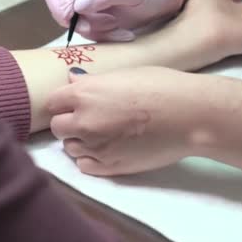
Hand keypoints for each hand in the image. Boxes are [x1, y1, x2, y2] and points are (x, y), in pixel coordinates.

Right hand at [43, 0, 183, 41]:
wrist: (161, 4)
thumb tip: (78, 5)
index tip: (73, 10)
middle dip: (69, 15)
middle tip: (87, 25)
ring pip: (67, 17)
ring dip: (90, 28)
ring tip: (116, 25)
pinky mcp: (87, 17)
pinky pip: (82, 30)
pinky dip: (99, 36)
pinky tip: (120, 32)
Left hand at [47, 67, 213, 175]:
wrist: (189, 116)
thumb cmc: (162, 86)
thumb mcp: (124, 74)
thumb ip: (93, 82)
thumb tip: (72, 80)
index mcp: (85, 94)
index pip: (53, 102)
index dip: (63, 102)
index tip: (74, 102)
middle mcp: (84, 122)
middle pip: (57, 127)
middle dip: (68, 122)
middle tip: (88, 118)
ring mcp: (95, 147)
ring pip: (70, 148)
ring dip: (79, 141)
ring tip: (101, 134)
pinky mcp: (109, 167)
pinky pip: (84, 166)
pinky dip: (90, 158)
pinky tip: (106, 149)